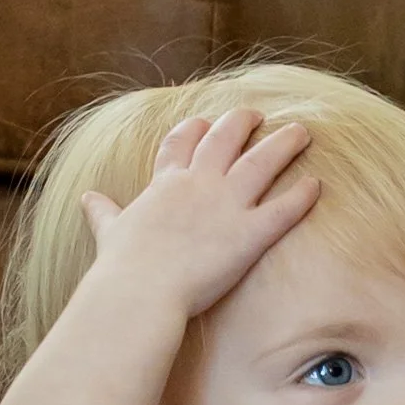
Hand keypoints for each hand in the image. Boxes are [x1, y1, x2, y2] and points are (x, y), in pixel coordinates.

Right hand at [80, 107, 320, 317]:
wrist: (140, 291)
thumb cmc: (122, 268)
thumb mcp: (109, 232)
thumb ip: (103, 213)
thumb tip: (87, 198)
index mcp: (166, 185)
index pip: (181, 144)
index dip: (194, 130)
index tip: (203, 121)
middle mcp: (199, 185)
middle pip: (225, 140)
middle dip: (241, 123)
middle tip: (256, 114)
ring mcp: (226, 207)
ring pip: (261, 163)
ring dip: (283, 144)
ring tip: (301, 132)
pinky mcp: (249, 235)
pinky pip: (283, 209)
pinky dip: (301, 196)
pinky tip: (316, 184)